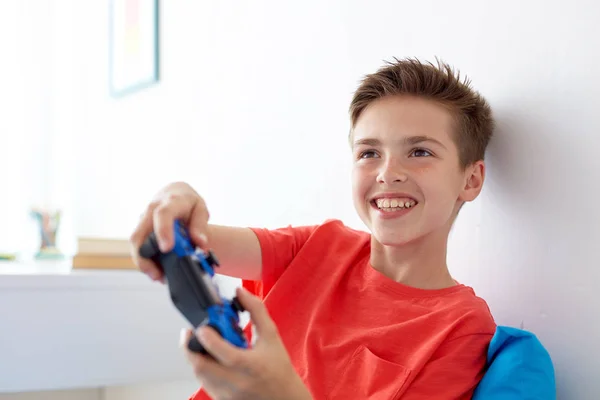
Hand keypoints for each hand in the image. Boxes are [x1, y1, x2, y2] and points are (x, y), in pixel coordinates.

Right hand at [129, 181, 209, 281]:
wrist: (174, 193)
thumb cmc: (188, 202)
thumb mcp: (200, 209)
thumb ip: (200, 226)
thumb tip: (200, 243)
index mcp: (171, 201)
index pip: (163, 214)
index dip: (163, 231)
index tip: (167, 248)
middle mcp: (152, 210)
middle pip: (139, 234)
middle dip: (144, 258)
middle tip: (158, 275)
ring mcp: (143, 220)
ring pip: (136, 244)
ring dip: (144, 263)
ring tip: (160, 276)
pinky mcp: (140, 229)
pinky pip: (138, 247)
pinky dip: (146, 260)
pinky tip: (158, 270)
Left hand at [180, 287, 312, 399]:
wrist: (284, 398)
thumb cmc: (279, 369)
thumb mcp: (271, 336)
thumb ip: (256, 311)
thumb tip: (240, 292)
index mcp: (249, 365)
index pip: (220, 351)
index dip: (207, 336)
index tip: (202, 326)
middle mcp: (235, 382)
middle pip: (200, 366)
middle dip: (190, 347)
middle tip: (191, 334)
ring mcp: (226, 395)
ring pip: (199, 376)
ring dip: (196, 358)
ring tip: (201, 344)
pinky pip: (204, 384)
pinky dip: (203, 370)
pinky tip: (211, 360)